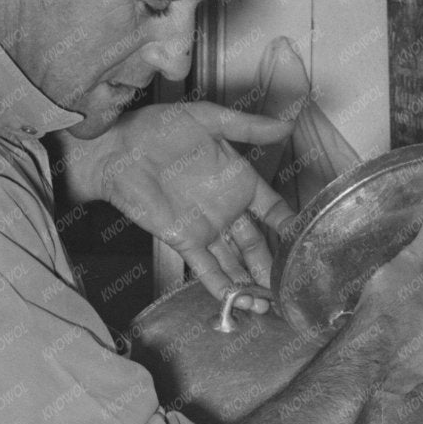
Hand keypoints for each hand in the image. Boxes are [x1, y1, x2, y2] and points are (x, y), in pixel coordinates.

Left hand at [62, 102, 293, 302]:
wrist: (117, 148)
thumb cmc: (157, 128)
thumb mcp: (207, 119)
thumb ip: (246, 127)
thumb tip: (285, 124)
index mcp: (237, 180)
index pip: (272, 209)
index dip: (288, 225)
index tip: (306, 240)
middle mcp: (225, 208)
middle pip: (256, 244)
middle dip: (271, 267)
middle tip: (288, 287)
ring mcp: (206, 228)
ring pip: (234, 262)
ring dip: (251, 284)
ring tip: (268, 304)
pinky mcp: (183, 241)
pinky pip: (207, 269)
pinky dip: (223, 287)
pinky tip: (239, 302)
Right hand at [347, 195, 422, 383]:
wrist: (363, 357)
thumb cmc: (389, 312)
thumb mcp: (411, 262)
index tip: (420, 288)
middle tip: (401, 304)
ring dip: (411, 337)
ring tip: (387, 324)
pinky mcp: (411, 382)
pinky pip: (408, 365)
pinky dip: (397, 357)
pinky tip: (380, 345)